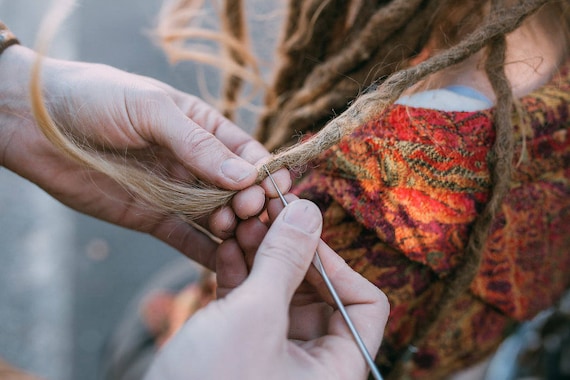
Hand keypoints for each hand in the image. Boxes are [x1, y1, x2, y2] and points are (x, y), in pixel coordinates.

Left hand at [0, 45, 289, 267]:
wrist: (33, 123)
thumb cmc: (95, 99)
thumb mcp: (151, 109)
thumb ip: (198, 144)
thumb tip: (246, 177)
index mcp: (202, 128)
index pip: (247, 153)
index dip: (265, 173)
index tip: (275, 191)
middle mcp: (195, 163)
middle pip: (239, 190)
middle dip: (252, 205)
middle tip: (251, 216)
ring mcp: (176, 193)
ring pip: (218, 218)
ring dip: (234, 230)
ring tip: (239, 237)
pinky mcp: (153, 219)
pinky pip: (188, 240)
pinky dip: (208, 252)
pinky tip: (225, 262)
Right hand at [145, 199, 388, 379]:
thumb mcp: (253, 317)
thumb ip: (284, 260)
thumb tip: (309, 211)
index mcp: (336, 369)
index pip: (365, 305)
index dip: (336, 264)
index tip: (303, 234)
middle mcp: (312, 363)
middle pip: (318, 291)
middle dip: (291, 250)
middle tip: (266, 212)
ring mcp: (276, 353)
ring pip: (281, 291)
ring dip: (262, 254)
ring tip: (242, 222)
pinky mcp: (243, 347)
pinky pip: (252, 303)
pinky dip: (241, 273)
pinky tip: (226, 247)